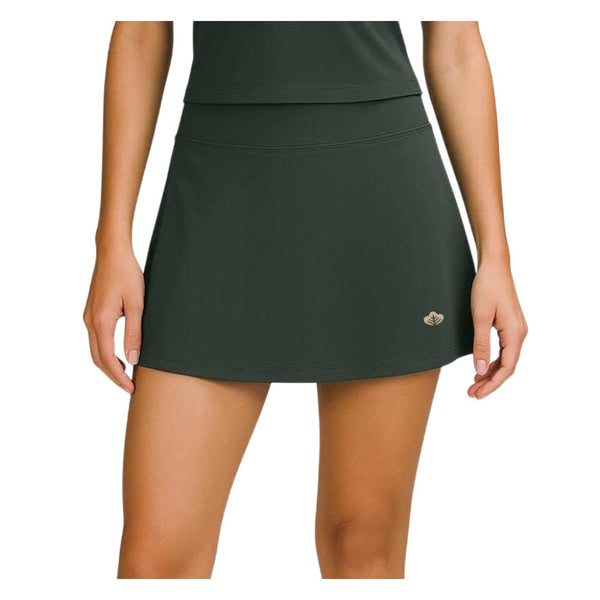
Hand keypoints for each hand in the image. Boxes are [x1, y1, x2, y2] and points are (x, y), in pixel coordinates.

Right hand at [83, 249, 144, 392]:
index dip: (119, 377)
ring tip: (127, 374)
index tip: (131, 388)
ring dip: (109, 365)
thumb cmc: (127, 275)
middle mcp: (90, 321)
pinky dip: (106, 352)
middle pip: (98, 359)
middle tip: (130, 387)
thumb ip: (134, 333)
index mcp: (101, 322)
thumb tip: (134, 360)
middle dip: (113, 375)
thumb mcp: (137, 305)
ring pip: (95, 350)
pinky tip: (120, 354)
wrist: (112, 253)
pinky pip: (96, 339)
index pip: (108, 359)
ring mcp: (88, 316)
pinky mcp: (91, 311)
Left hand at [469, 260, 527, 398]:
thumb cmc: (487, 287)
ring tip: (473, 385)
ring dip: (489, 373)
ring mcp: (515, 330)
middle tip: (471, 394)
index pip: (507, 367)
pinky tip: (480, 368)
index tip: (478, 394)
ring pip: (504, 359)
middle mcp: (519, 334)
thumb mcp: (480, 317)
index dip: (492, 383)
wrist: (494, 267)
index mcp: (515, 333)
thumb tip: (478, 370)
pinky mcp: (509, 326)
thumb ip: (480, 344)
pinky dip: (491, 361)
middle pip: (506, 366)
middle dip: (489, 382)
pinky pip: (503, 350)